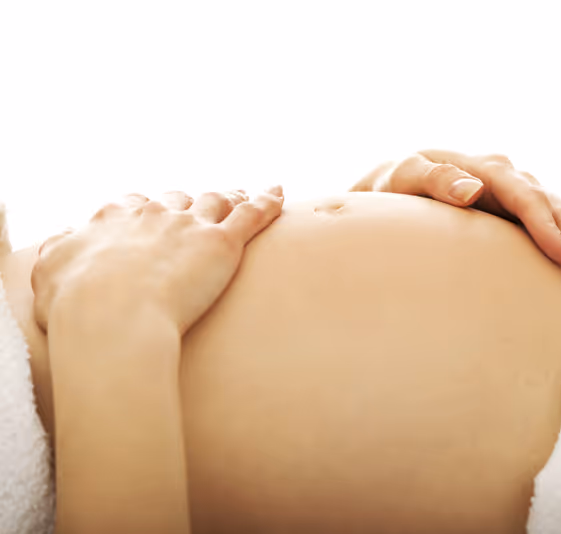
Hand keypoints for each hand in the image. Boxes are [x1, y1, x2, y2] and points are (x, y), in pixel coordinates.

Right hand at [32, 186, 283, 335]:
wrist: (112, 318)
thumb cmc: (76, 305)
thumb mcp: (49, 273)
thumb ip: (57, 253)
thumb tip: (62, 242)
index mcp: (114, 218)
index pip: (135, 204)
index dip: (148, 209)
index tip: (154, 214)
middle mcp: (154, 214)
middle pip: (179, 199)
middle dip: (191, 202)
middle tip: (203, 206)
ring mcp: (191, 225)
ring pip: (217, 201)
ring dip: (230, 196)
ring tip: (241, 195)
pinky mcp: (222, 243)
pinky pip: (251, 214)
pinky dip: (267, 201)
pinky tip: (278, 192)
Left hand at [351, 150, 560, 287]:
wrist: (396, 189)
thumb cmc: (393, 187)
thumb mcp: (402, 178)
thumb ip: (432, 178)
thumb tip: (471, 188)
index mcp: (483, 167)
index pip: (523, 195)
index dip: (545, 225)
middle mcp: (508, 176)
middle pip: (553, 205)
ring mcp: (518, 192)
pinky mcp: (521, 211)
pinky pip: (559, 223)